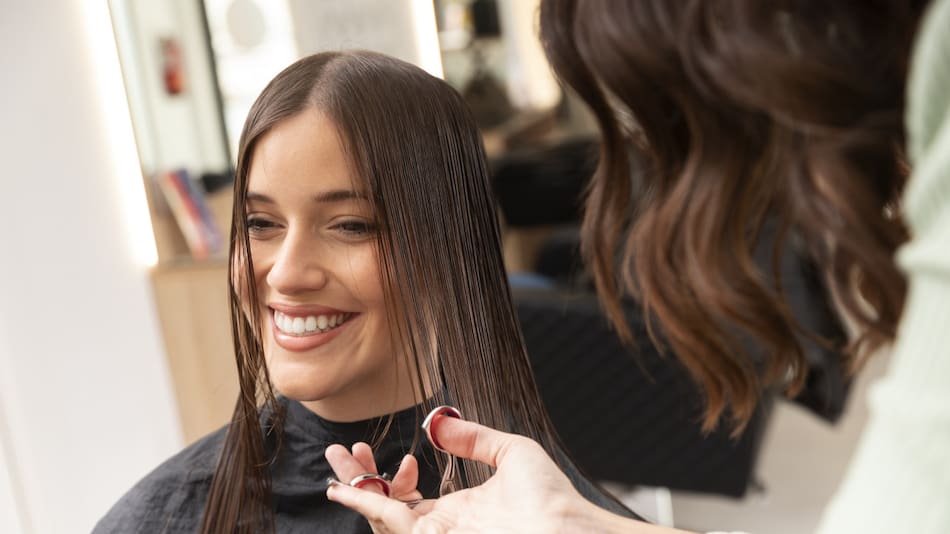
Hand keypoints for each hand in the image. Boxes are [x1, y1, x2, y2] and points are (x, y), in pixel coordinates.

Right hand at [326, 417, 665, 533]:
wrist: (567, 530)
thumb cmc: (551, 498)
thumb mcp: (511, 453)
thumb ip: (472, 438)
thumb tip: (436, 422)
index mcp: (459, 514)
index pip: (409, 502)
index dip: (394, 479)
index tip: (405, 457)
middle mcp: (443, 532)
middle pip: (385, 510)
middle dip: (358, 481)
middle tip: (336, 452)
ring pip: (381, 519)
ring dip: (355, 490)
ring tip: (334, 464)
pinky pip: (392, 526)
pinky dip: (366, 505)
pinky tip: (346, 488)